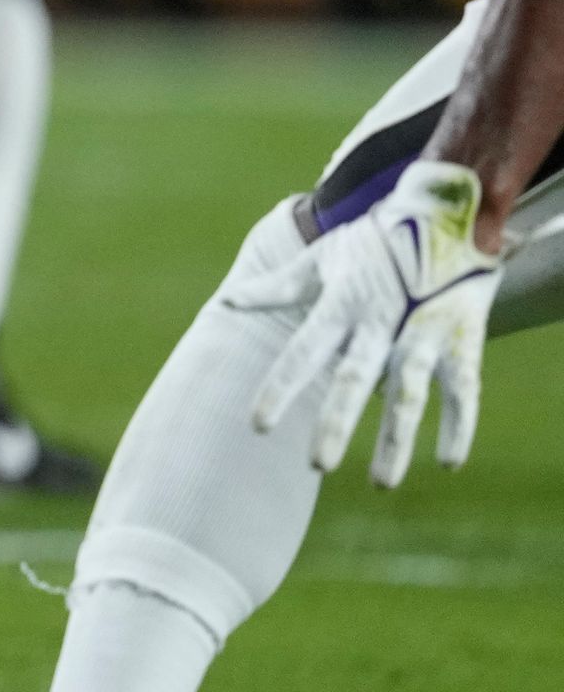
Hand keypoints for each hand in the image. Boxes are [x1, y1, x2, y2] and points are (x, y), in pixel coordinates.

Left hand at [234, 161, 499, 486]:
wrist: (449, 209)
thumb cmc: (376, 239)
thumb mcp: (324, 257)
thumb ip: (278, 287)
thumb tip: (227, 302)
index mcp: (340, 303)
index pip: (302, 351)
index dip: (280, 388)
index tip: (258, 426)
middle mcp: (379, 319)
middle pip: (353, 377)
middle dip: (335, 421)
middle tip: (316, 464)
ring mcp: (423, 328)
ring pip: (408, 391)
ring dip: (396, 437)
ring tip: (381, 482)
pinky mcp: (463, 334)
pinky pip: (463, 387)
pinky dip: (459, 423)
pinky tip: (447, 461)